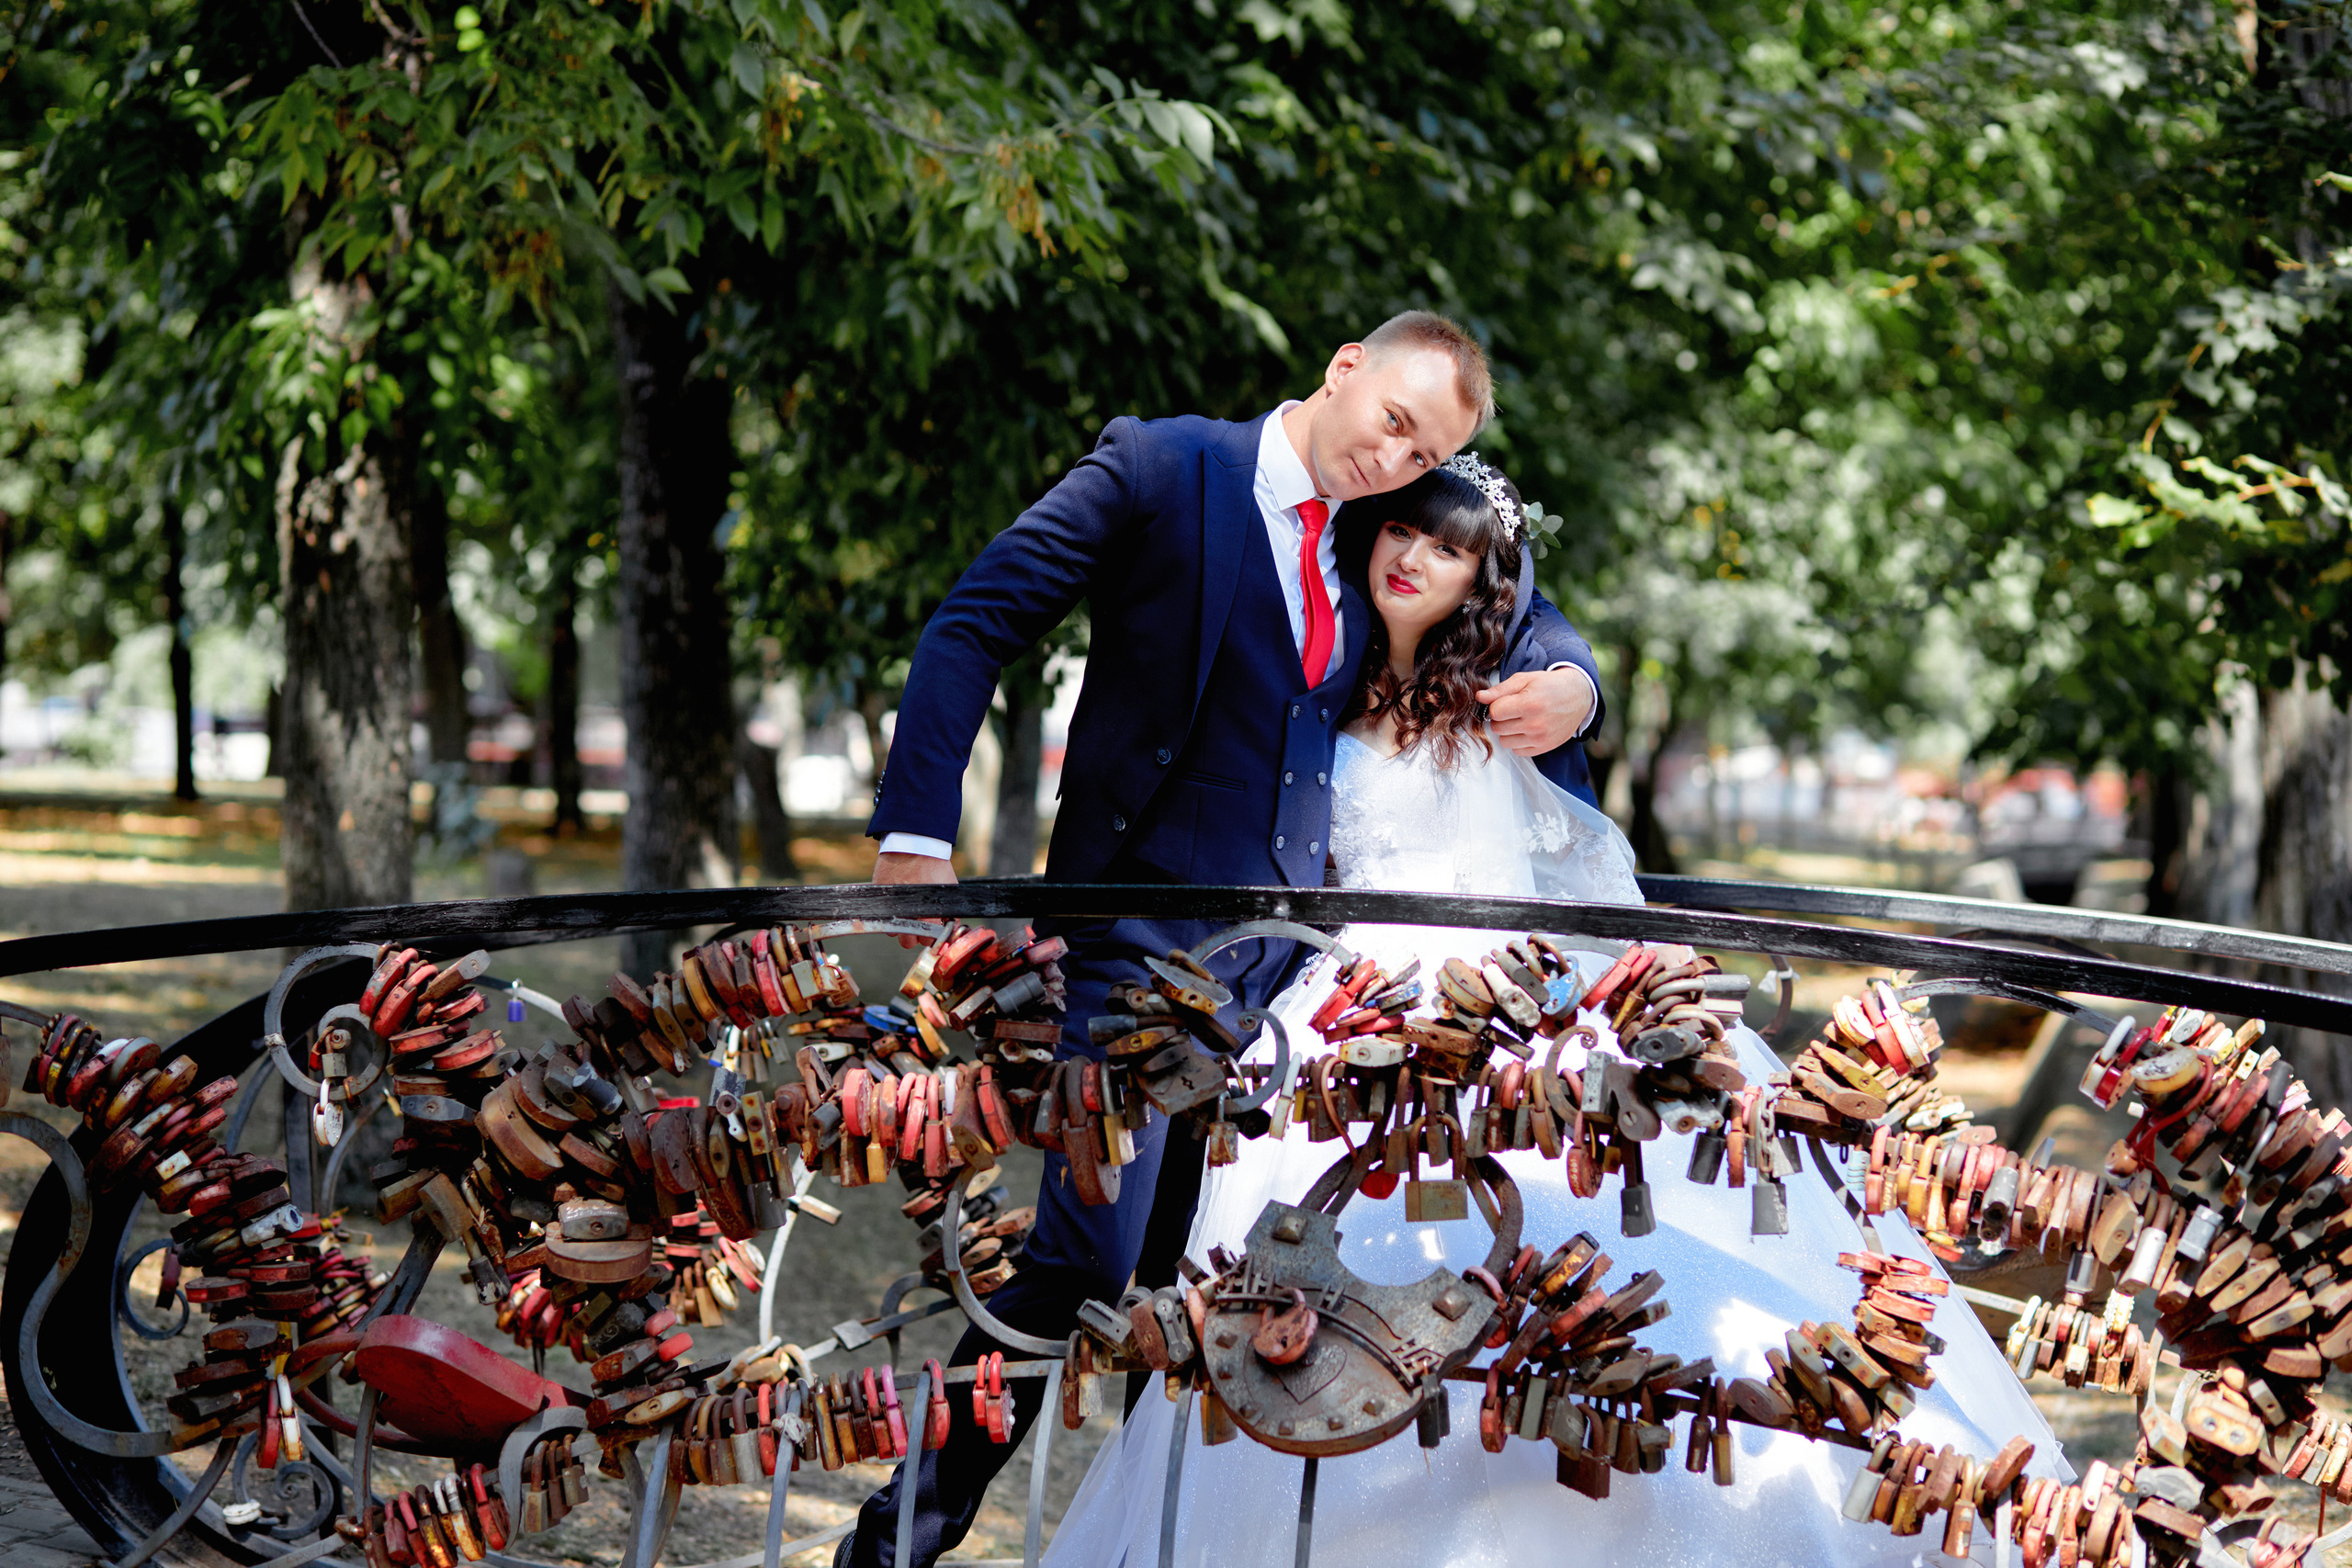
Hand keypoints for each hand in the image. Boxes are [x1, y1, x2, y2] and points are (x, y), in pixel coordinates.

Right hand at [873, 851, 958, 945]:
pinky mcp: (879, 899)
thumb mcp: (948, 889)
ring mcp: (891, 909)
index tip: (930, 930)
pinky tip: (896, 903)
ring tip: (905, 911)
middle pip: (907, 942)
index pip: (927, 941)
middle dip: (913, 934)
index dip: (930, 936)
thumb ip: (948, 911)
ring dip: (899, 925)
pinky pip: (881, 915)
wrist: (914, 845)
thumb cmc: (934, 865)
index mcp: (928, 916)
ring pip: (892, 932)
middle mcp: (908, 916)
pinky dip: (887, 913)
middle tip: (918, 922)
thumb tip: (949, 925)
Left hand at [1477, 668, 1594, 756]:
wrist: (1578, 696)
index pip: (1495, 712)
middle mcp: (1535, 724)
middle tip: (1514, 709)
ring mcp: (1540, 738)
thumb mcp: (1524, 680)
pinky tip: (1527, 729)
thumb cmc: (1549, 685)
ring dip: (1508, 731)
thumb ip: (1500, 690)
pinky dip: (1518, 741)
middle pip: (1497, 728)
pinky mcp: (1544, 748)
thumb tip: (1479, 697)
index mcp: (1529, 704)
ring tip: (1521, 719)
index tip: (1506, 701)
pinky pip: (1517, 751)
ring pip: (1504, 742)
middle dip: (1501, 718)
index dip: (1497, 706)